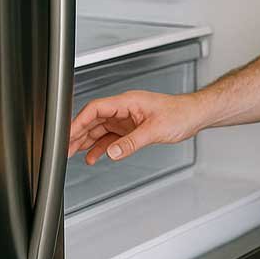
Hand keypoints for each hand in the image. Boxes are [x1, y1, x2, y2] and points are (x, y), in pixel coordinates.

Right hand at [67, 90, 199, 164]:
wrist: (195, 115)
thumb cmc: (180, 114)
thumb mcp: (156, 130)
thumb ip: (132, 142)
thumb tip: (112, 152)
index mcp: (128, 102)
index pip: (96, 108)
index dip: (79, 121)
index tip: (67, 134)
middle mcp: (124, 109)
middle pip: (94, 119)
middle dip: (77, 133)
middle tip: (64, 148)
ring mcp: (127, 119)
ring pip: (100, 129)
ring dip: (86, 141)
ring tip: (72, 154)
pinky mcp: (131, 128)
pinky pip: (111, 137)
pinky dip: (101, 147)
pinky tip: (93, 156)